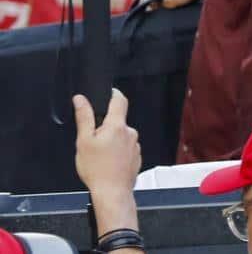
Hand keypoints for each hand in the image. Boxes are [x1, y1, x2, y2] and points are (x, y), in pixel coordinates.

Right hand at [74, 89, 140, 233]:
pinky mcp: (137, 156)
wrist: (112, 192)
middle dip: (106, 126)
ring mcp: (136, 145)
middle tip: (93, 141)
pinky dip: (118, 151)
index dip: (114, 93)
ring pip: (122, 136)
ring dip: (112, 140)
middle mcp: (130, 133)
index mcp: (117, 126)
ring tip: (100, 156)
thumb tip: (80, 99)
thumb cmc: (97, 169)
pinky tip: (108, 162)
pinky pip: (126, 148)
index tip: (108, 93)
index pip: (120, 100)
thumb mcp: (84, 141)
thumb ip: (84, 117)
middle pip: (118, 121)